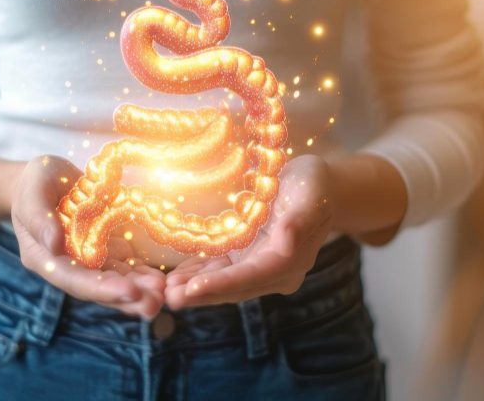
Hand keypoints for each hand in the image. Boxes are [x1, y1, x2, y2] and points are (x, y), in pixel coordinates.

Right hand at [10, 155, 165, 317]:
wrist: (47, 179)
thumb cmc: (33, 182)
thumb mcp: (32, 192)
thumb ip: (39, 217)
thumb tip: (53, 244)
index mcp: (45, 258)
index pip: (74, 280)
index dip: (101, 288)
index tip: (129, 292)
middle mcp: (67, 266)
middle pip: (98, 288)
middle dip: (127, 298)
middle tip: (155, 304)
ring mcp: (87, 260)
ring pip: (115, 281)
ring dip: (139, 290)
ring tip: (163, 294)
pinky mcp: (104, 251)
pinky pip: (124, 266)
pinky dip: (142, 273)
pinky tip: (161, 279)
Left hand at [164, 155, 333, 308]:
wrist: (318, 185)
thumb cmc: (316, 186)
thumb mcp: (310, 196)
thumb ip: (299, 221)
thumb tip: (286, 243)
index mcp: (289, 261)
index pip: (251, 277)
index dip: (222, 283)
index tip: (194, 288)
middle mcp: (273, 272)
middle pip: (233, 287)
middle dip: (201, 293)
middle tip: (169, 298)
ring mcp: (257, 266)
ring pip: (222, 282)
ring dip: (194, 288)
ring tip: (165, 291)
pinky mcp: (245, 257)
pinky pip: (218, 269)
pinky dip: (197, 274)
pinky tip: (174, 277)